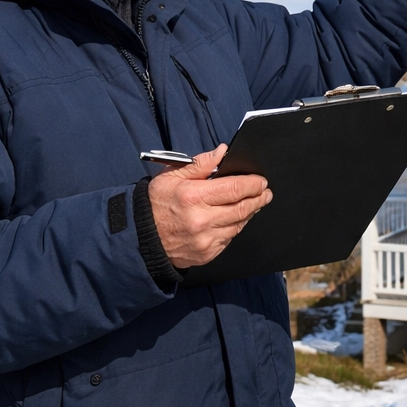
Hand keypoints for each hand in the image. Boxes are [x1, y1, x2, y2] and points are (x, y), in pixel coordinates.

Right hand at [147, 145, 271, 268]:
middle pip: (242, 208)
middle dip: (259, 198)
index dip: (253, 184)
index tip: (261, 181)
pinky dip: (235, 227)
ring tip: (255, 203)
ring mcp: (206, 240)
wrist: (140, 238)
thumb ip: (200, 164)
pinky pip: (229, 238)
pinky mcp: (207, 254)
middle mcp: (202, 220)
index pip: (235, 188)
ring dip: (250, 212)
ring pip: (239, 224)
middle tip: (265, 192)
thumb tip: (222, 152)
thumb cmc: (156, 204)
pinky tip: (236, 219)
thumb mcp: (172, 176)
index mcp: (194, 196)